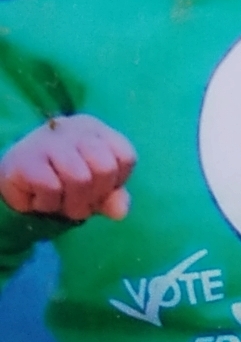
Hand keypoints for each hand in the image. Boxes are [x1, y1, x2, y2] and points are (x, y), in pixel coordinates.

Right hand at [0, 114, 136, 221]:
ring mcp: (51, 141)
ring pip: (80, 179)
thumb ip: (111, 196)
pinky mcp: (27, 159)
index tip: (99, 190)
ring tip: (60, 202)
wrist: (14, 173)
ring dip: (72, 204)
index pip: (125, 157)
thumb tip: (121, 211)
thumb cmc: (60, 177)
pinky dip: (49, 204)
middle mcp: (76, 129)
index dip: (116, 183)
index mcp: (97, 130)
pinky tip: (40, 198)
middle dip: (94, 197)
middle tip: (79, 202)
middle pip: (105, 169)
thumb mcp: (92, 187)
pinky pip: (52, 189)